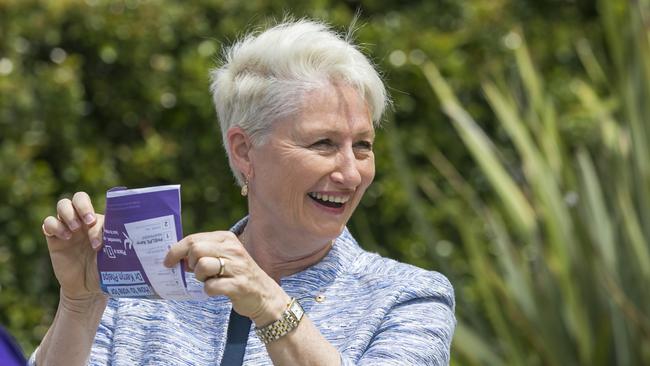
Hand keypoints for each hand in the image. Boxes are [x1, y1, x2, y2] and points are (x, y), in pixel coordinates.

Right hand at [42, 192, 105, 301]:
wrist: (87, 288)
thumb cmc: (104, 270)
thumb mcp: (112, 257)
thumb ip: (115, 244)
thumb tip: (127, 236)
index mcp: (99, 223)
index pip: (99, 209)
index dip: (99, 220)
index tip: (101, 241)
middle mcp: (83, 221)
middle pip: (79, 197)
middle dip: (83, 205)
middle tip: (88, 222)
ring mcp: (67, 227)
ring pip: (63, 205)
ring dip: (69, 214)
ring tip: (75, 230)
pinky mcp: (54, 238)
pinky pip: (48, 222)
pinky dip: (56, 226)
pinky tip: (65, 238)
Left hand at [164, 231, 288, 323]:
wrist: (264, 294)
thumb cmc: (237, 274)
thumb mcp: (223, 256)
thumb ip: (203, 253)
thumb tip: (176, 257)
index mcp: (227, 238)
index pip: (194, 239)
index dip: (176, 251)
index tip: (168, 261)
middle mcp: (233, 249)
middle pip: (196, 250)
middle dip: (190, 264)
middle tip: (197, 272)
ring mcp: (237, 267)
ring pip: (202, 266)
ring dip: (200, 277)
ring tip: (209, 280)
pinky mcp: (239, 285)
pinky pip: (211, 286)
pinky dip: (209, 290)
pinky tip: (217, 290)